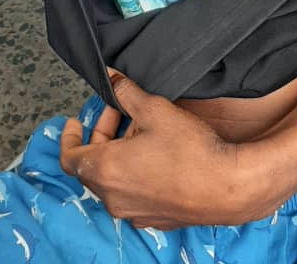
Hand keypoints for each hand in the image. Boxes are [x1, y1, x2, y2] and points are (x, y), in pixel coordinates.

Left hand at [59, 73, 253, 228]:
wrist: (226, 187)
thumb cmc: (190, 151)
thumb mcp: (154, 109)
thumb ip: (126, 92)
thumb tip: (112, 78)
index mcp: (105, 170)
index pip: (69, 157)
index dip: (69, 136)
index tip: (75, 122)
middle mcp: (113, 197)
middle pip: (92, 165)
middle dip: (102, 134)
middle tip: (119, 112)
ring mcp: (132, 211)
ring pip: (112, 179)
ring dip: (118, 153)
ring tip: (142, 131)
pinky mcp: (152, 218)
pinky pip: (131, 193)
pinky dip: (132, 173)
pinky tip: (155, 155)